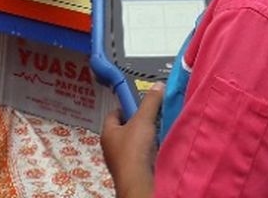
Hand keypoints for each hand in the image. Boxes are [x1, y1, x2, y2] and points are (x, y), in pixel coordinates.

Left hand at [102, 83, 161, 197]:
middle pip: (124, 129)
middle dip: (138, 122)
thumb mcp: (143, 120)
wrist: (138, 181)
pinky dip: (148, 151)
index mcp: (108, 133)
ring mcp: (120, 161)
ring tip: (159, 131)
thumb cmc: (134, 149)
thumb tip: (158, 85)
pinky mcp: (131, 171)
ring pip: (133, 143)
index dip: (126, 106)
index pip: (114, 114)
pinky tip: (159, 148)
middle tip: (152, 117)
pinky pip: (140, 156)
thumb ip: (150, 102)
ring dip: (145, 138)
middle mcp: (111, 147)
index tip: (139, 104)